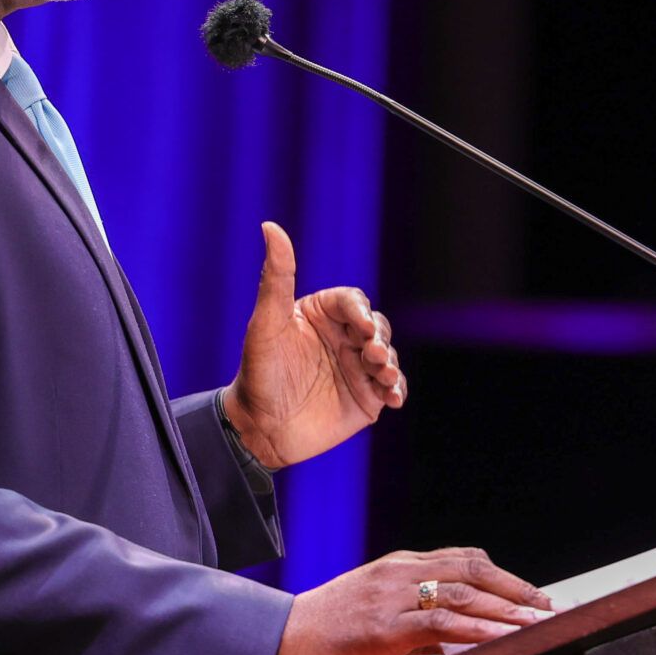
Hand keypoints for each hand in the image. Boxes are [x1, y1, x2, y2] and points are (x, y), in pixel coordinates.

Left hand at [223, 222, 403, 470]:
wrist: (259, 429)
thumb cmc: (258, 372)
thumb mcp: (266, 323)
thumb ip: (276, 276)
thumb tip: (269, 225)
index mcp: (321, 314)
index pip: (352, 301)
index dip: (360, 311)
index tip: (360, 327)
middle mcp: (343, 337)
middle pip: (376, 325)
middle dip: (379, 338)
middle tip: (372, 354)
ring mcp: (357, 368)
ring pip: (388, 355)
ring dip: (390, 363)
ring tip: (382, 375)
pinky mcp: (367, 397)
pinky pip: (392, 387)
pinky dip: (398, 389)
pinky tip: (392, 397)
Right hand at [274, 548, 555, 654]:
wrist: (284, 638)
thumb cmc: (329, 631)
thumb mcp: (379, 616)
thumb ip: (419, 623)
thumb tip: (458, 638)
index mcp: (400, 565)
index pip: (464, 557)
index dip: (503, 575)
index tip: (531, 593)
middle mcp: (401, 571)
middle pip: (473, 567)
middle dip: (516, 587)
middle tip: (548, 606)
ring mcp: (393, 594)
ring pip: (463, 590)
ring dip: (506, 608)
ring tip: (537, 622)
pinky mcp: (386, 624)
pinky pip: (442, 621)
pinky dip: (478, 628)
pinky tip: (501, 637)